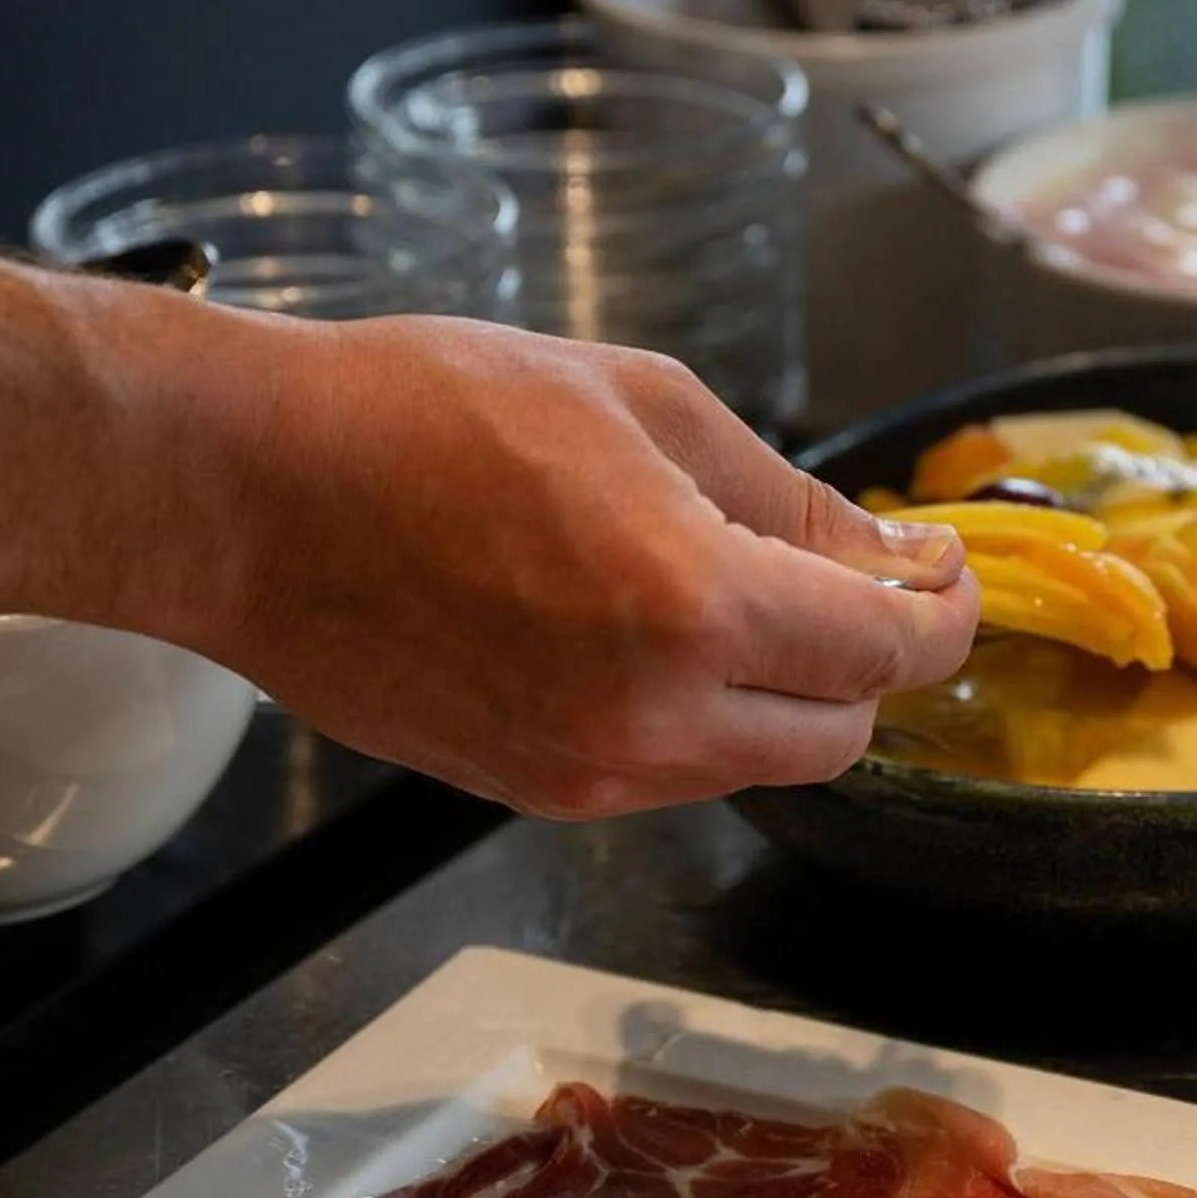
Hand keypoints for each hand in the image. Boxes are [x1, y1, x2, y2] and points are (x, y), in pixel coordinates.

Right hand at [191, 321, 979, 818]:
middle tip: (856, 578)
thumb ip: (786, 495)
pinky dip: (699, 717)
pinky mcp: (530, 792)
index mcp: (696, 609)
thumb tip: (886, 553)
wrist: (248, 496)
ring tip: (743, 592)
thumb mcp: (643, 404)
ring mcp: (586, 772)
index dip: (945, 613)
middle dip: (871, 661)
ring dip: (785, 694)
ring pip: (757, 766)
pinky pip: (667, 773)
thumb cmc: (423, 415)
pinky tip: (651, 632)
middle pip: (842, 735)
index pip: (890, 652)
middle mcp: (652, 720)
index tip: (948, 572)